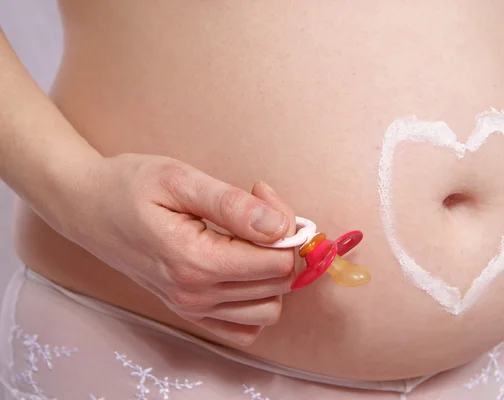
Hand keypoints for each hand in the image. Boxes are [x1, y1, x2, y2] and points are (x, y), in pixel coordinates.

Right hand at [55, 153, 295, 345]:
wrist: (86, 206)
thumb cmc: (129, 186)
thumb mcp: (180, 179)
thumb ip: (232, 205)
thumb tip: (280, 227)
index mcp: (196, 262)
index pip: (277, 263)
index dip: (284, 226)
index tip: (261, 195)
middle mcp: (196, 295)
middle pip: (278, 285)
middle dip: (281, 244)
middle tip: (255, 207)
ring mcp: (191, 309)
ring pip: (267, 309)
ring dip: (271, 274)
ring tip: (248, 238)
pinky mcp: (189, 312)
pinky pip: (243, 329)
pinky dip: (254, 302)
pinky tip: (241, 269)